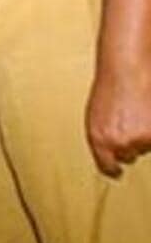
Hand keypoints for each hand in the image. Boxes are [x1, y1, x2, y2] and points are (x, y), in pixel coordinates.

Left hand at [86, 58, 150, 176]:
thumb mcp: (96, 116)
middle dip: (130, 143)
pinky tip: (146, 112)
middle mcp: (119, 143)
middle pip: (129, 156)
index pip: (106, 167)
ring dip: (143, 134)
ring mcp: (140, 139)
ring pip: (145, 146)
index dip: (113, 169)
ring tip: (137, 112)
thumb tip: (109, 152)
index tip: (117, 171)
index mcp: (98, 140)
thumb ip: (102, 137)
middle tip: (130, 122)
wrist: (127, 71)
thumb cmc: (110, 88)